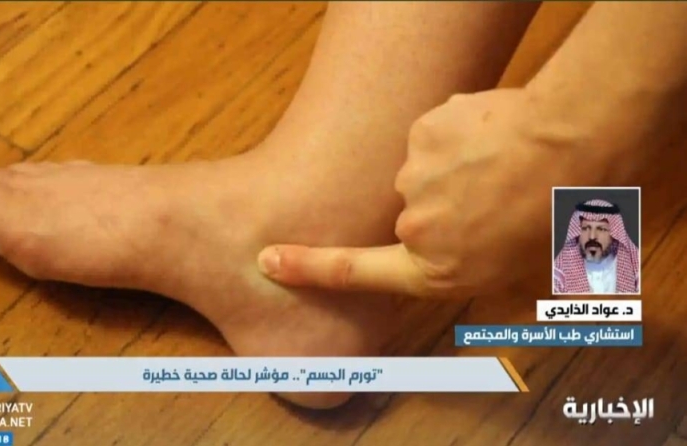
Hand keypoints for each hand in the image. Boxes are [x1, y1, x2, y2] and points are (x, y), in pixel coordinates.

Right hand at [256, 88, 589, 297]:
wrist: (572, 148)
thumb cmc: (560, 220)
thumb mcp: (533, 277)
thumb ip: (491, 285)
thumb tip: (486, 287)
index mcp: (435, 268)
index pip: (355, 271)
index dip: (308, 268)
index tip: (269, 259)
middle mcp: (414, 228)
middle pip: (410, 213)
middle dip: (448, 203)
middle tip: (499, 194)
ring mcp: (414, 178)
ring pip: (423, 170)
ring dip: (454, 166)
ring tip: (503, 164)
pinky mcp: (422, 133)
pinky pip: (434, 134)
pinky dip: (458, 133)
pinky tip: (492, 135)